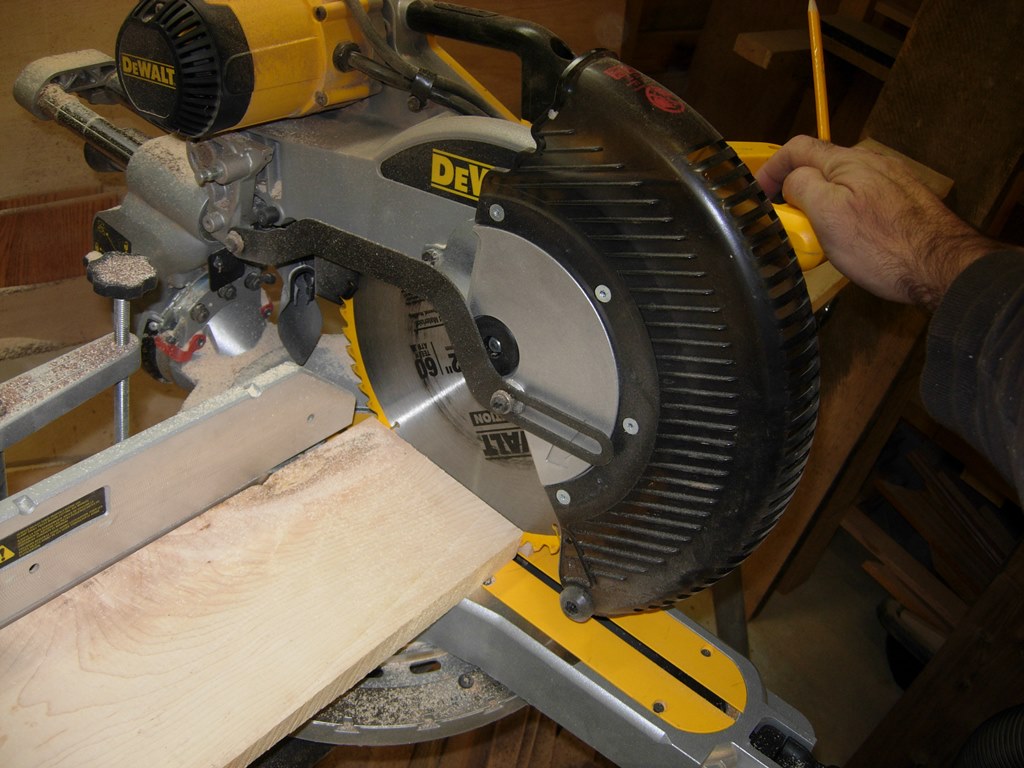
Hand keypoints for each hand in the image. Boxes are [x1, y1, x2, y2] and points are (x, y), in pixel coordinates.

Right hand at [755, 136, 997, 309]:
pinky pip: (860, 203)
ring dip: (820, 208)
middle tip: (788, 224)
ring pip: (840, 188)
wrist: (942, 268)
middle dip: (796, 192)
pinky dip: (843, 218)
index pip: (797, 148)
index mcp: (847, 161)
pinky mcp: (902, 205)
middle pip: (819, 168)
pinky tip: (849, 243)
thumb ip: (801, 187)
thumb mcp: (827, 214)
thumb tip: (791, 182)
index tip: (758, 194)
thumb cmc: (884, 246)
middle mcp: (871, 164)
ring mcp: (889, 183)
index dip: (771, 168)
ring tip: (818, 239)